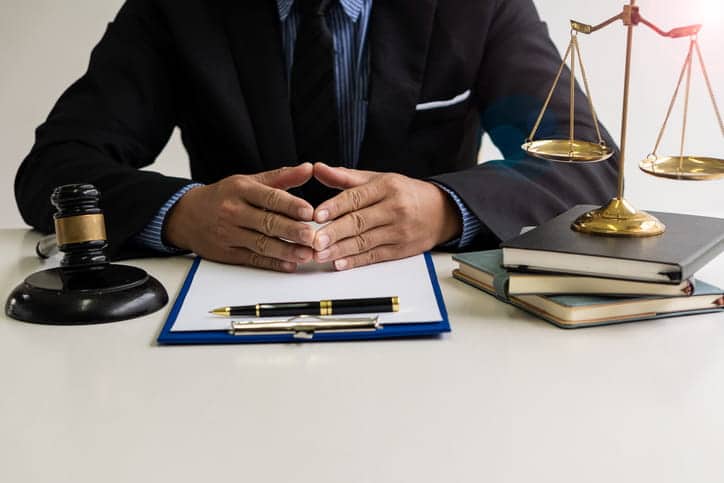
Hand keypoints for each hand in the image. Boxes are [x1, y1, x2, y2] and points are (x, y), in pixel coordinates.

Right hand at [164, 163, 316, 271]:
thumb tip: (308, 168)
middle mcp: (234, 212)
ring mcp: (229, 234)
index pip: (269, 198)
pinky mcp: (227, 253)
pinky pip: (253, 259)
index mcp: (240, 190)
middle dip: (292, 231)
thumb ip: (281, 177)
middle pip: (267, 222)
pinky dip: (272, 263)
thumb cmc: (223, 196)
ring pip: (261, 244)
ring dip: (286, 250)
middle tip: (313, 237)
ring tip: (306, 254)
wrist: (186, 216)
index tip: (310, 212)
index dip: (290, 205)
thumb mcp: (248, 181)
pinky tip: (289, 264)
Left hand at [310, 162, 461, 269]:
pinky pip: (374, 256)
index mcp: (386, 186)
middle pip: (359, 222)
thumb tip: (318, 169)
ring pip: (364, 242)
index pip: (356, 197)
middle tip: (313, 240)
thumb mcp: (378, 179)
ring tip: (319, 254)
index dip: (335, 207)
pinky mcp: (401, 249)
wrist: (441, 211)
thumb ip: (345, 177)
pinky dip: (355, 261)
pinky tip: (340, 263)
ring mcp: (399, 231)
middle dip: (334, 233)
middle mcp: (394, 208)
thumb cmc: (404, 193)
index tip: (316, 215)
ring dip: (340, 250)